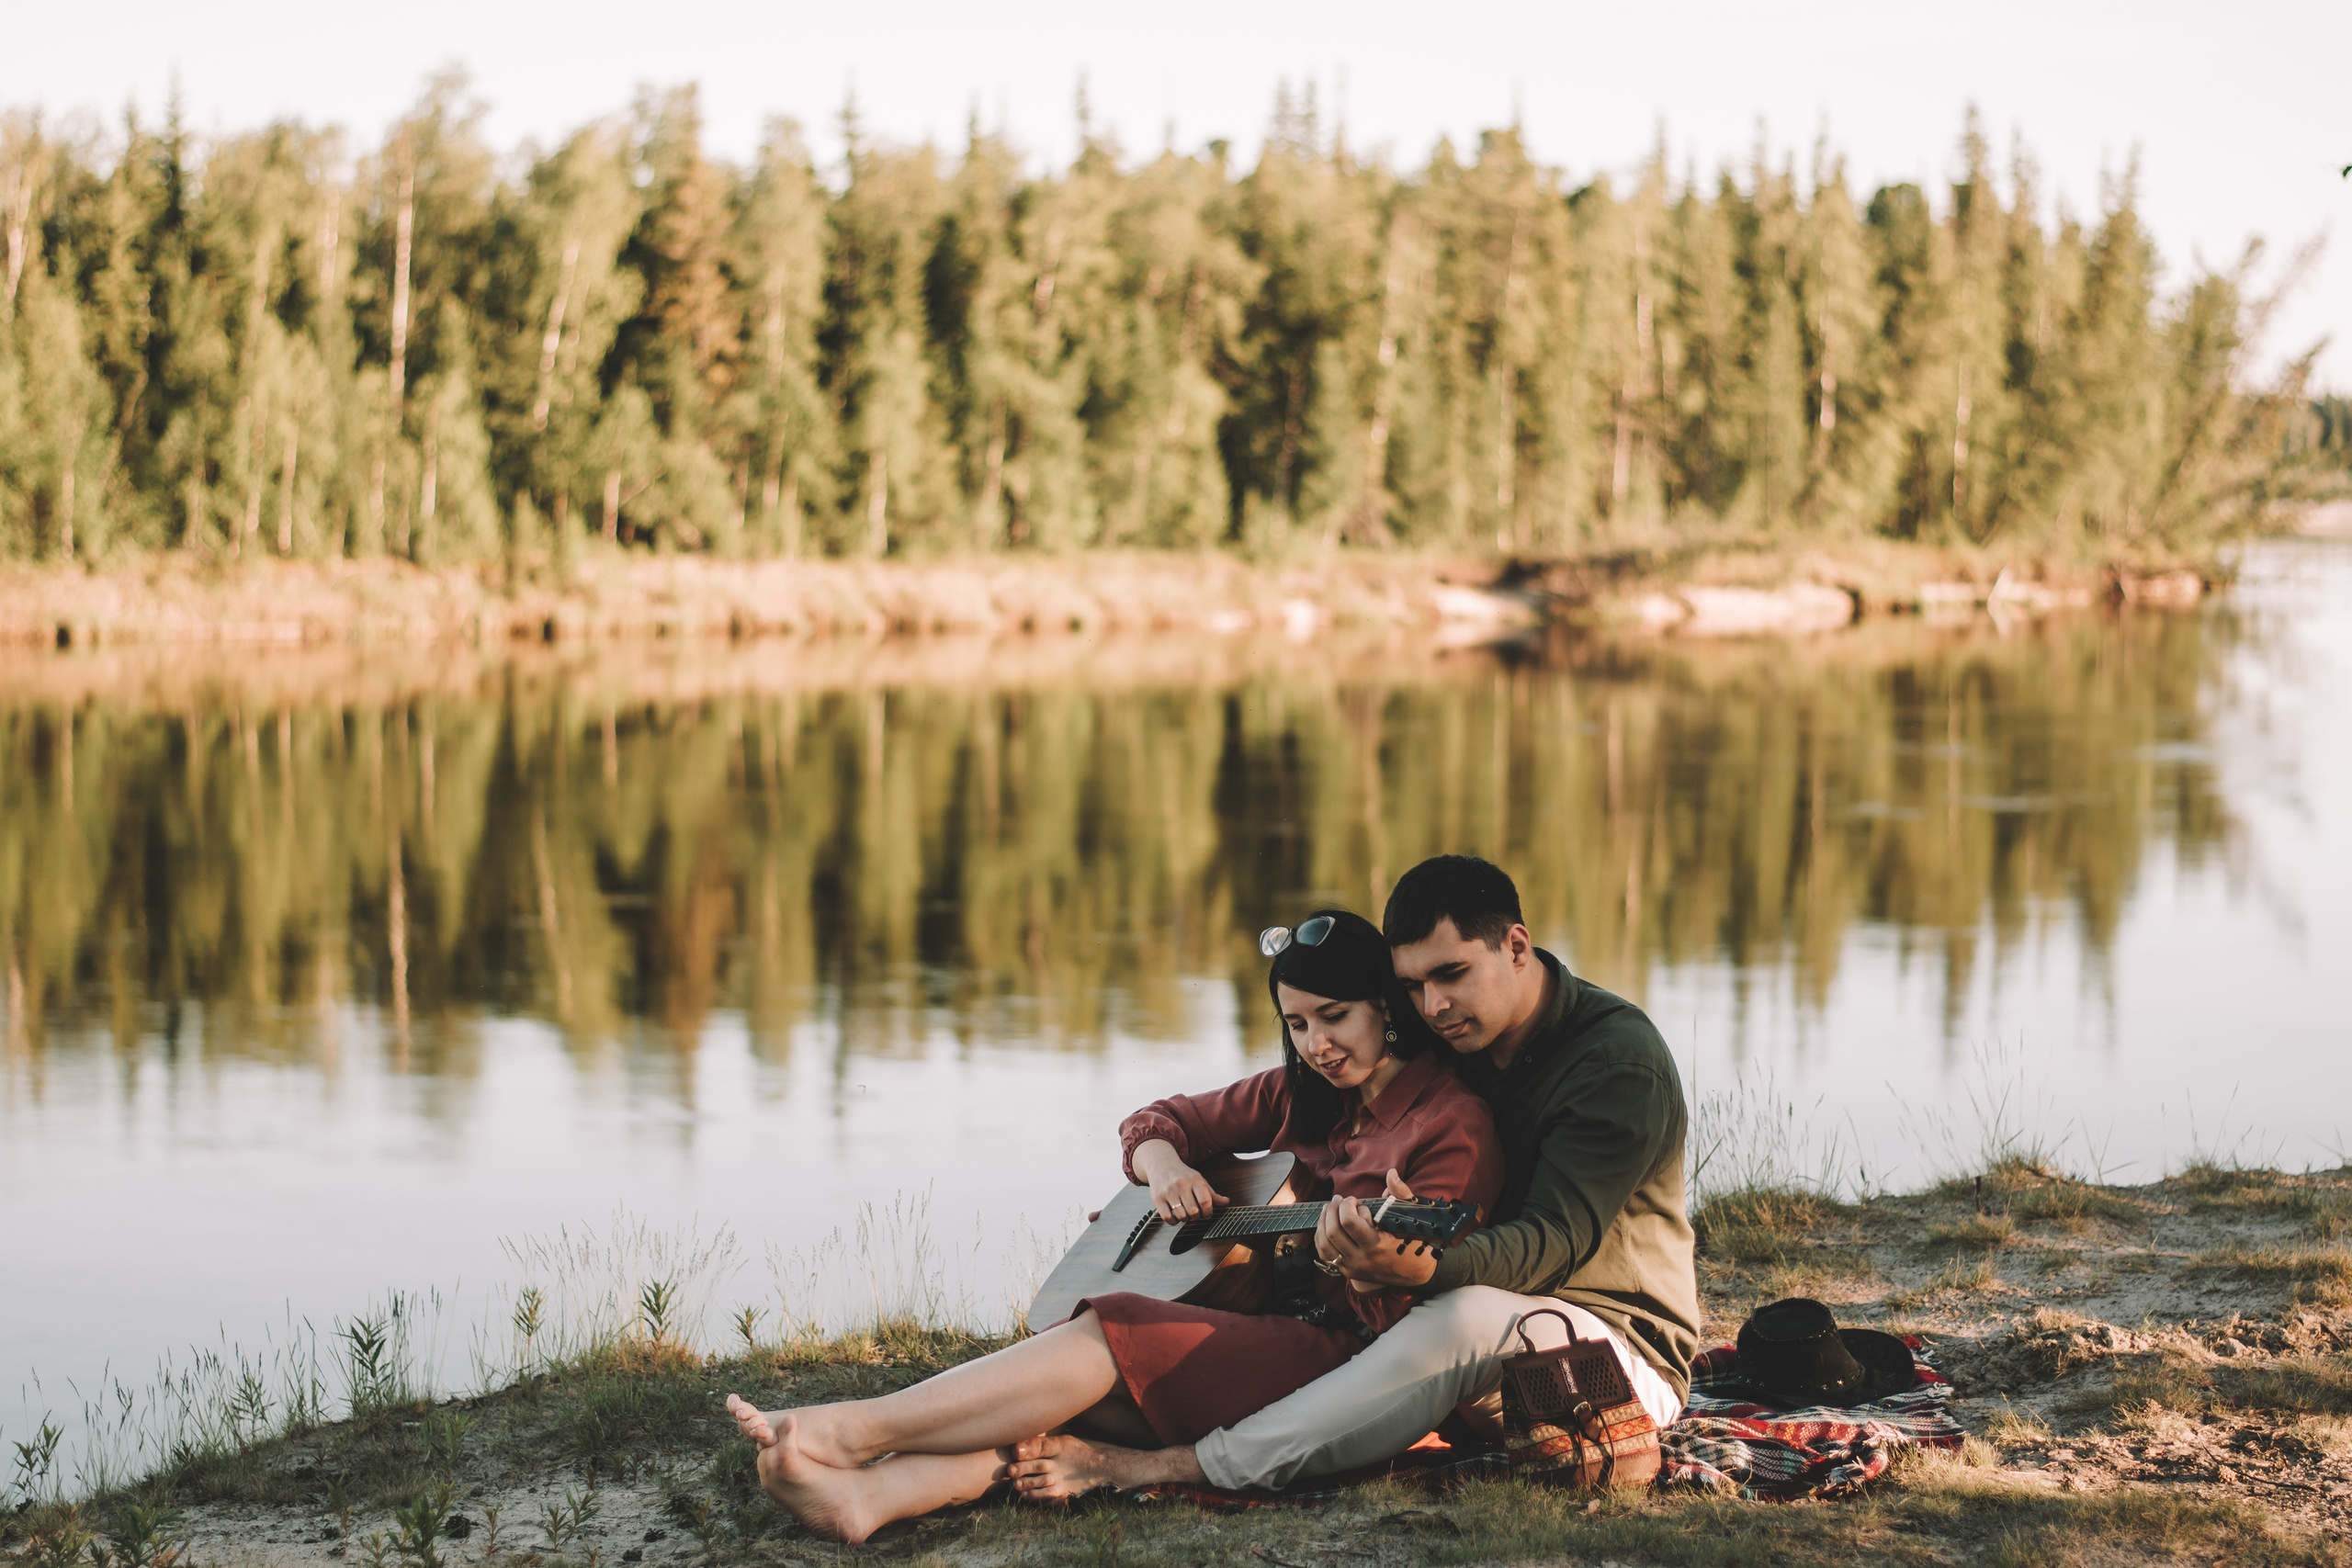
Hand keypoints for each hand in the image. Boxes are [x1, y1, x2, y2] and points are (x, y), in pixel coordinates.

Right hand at [1130, 1139, 1227, 1223]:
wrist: (1161, 1165)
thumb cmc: (1183, 1175)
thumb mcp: (1199, 1181)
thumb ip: (1212, 1194)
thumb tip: (1227, 1202)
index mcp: (1195, 1180)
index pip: (1206, 1202)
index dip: (1209, 1212)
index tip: (1207, 1213)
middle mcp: (1181, 1185)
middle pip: (1194, 1211)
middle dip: (1197, 1216)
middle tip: (1196, 1213)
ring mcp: (1168, 1192)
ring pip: (1181, 1216)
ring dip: (1185, 1219)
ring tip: (1186, 1213)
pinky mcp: (1157, 1198)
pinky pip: (1167, 1218)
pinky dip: (1174, 1221)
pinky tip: (1176, 1216)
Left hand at [1315, 1168, 1437, 1291]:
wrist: (1416, 1272)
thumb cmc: (1414, 1240)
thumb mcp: (1411, 1216)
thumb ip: (1400, 1193)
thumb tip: (1391, 1173)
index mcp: (1377, 1245)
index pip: (1349, 1222)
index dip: (1347, 1205)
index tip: (1354, 1200)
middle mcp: (1362, 1259)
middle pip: (1333, 1232)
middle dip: (1332, 1210)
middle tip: (1338, 1199)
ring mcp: (1353, 1268)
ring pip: (1325, 1243)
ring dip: (1323, 1222)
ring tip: (1329, 1209)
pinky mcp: (1347, 1272)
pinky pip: (1325, 1254)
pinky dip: (1321, 1237)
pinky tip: (1326, 1224)